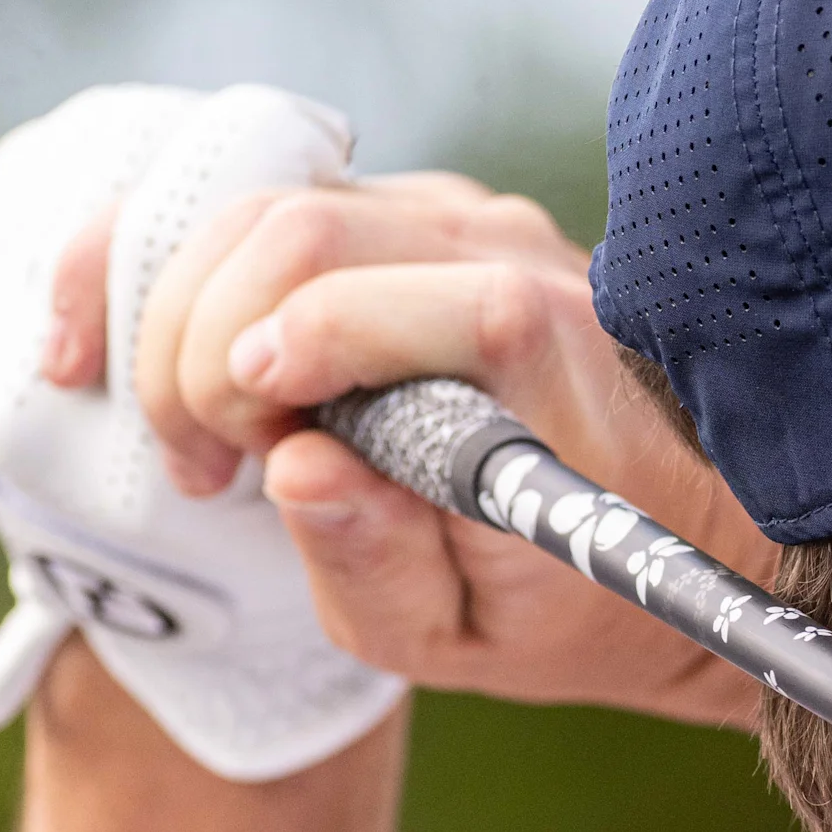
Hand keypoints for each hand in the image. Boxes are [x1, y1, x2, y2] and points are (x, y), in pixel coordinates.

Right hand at [46, 173, 776, 731]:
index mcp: (543, 365)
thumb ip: (379, 558)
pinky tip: (170, 361)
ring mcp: (463, 219)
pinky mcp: (417, 211)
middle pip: (298, 230)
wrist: (661, 528)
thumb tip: (295, 466)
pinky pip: (274, 201)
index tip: (237, 455)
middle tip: (206, 466)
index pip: (394, 299)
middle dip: (200, 348)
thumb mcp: (463, 631)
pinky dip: (193, 273)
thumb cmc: (558, 596)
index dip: (292, 349)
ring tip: (208, 441)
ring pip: (267, 204)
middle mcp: (508, 259)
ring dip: (186, 317)